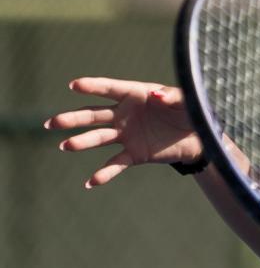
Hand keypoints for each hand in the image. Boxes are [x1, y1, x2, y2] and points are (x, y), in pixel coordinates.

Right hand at [44, 77, 202, 187]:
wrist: (199, 137)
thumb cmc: (190, 111)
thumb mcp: (186, 101)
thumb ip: (172, 97)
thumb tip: (157, 96)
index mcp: (135, 95)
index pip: (109, 89)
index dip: (92, 86)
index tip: (74, 85)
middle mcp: (125, 114)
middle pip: (94, 115)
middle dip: (73, 119)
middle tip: (52, 123)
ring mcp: (127, 134)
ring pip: (99, 137)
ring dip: (82, 142)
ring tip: (66, 146)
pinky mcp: (135, 153)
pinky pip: (116, 163)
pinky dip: (104, 173)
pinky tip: (90, 182)